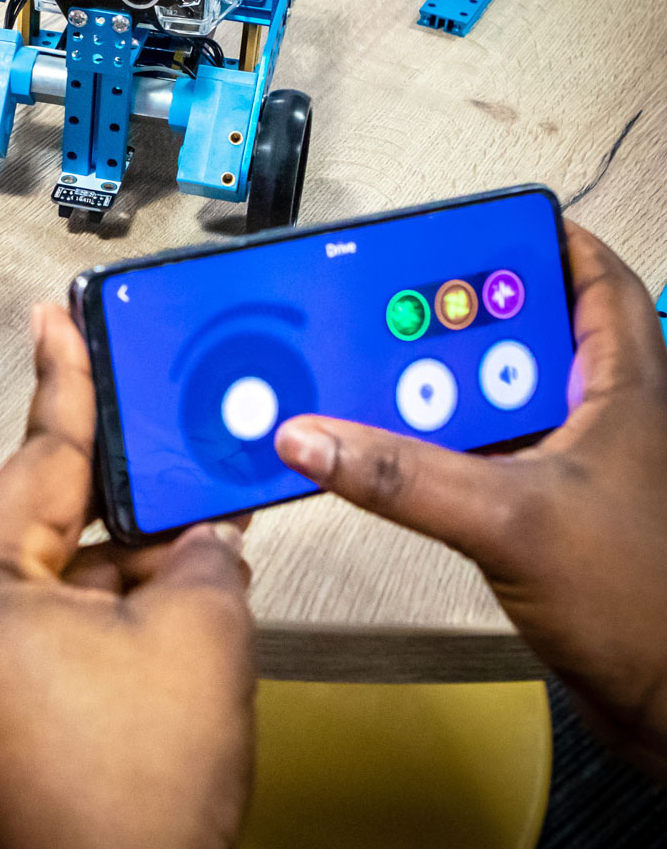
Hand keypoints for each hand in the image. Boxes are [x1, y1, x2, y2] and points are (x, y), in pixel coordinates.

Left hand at [0, 304, 254, 848]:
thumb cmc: (141, 782)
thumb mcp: (200, 627)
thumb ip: (209, 546)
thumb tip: (210, 523)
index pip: (39, 452)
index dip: (65, 375)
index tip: (56, 315)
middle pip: (56, 511)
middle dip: (128, 481)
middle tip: (163, 417)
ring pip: (69, 565)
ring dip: (136, 548)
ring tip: (199, 515)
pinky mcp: (0, 691)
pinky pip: (65, 610)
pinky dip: (121, 593)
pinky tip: (179, 579)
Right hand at [276, 222, 666, 776]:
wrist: (665, 707)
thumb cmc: (635, 603)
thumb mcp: (507, 517)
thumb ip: (401, 476)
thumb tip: (308, 436)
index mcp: (625, 385)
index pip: (593, 277)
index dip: (537, 241)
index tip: (469, 230)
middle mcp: (600, 411)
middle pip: (526, 328)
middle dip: (463, 314)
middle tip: (400, 303)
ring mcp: (572, 459)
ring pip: (498, 391)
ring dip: (444, 383)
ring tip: (383, 370)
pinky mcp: (546, 503)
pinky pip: (485, 447)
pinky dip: (442, 439)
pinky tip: (397, 442)